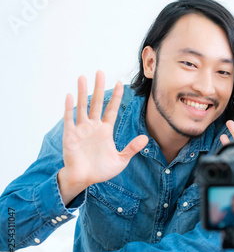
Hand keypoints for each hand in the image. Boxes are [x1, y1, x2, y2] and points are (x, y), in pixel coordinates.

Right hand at [58, 71, 148, 203]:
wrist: (84, 179)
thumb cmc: (101, 170)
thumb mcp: (121, 160)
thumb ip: (131, 148)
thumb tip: (145, 138)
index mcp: (105, 131)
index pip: (112, 110)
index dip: (115, 97)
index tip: (120, 83)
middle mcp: (93, 127)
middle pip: (96, 103)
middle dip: (98, 88)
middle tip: (100, 72)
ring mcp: (81, 129)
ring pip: (82, 107)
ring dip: (83, 92)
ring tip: (83, 77)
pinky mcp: (70, 135)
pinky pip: (69, 119)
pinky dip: (69, 108)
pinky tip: (70, 96)